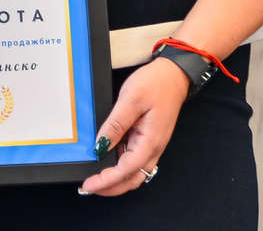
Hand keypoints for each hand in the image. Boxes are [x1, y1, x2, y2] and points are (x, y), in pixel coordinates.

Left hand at [80, 58, 188, 196]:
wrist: (173, 75)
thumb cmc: (155, 84)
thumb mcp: (131, 100)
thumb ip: (115, 124)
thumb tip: (100, 145)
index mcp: (151, 141)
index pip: (126, 170)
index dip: (107, 180)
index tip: (90, 185)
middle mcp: (153, 148)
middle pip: (131, 179)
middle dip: (110, 187)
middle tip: (89, 187)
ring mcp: (151, 144)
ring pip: (133, 172)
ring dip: (115, 179)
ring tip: (94, 178)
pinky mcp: (147, 138)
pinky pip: (133, 158)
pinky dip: (119, 166)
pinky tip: (106, 161)